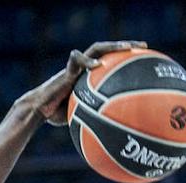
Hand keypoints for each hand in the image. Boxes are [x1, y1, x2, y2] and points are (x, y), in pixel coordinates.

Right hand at [19, 41, 145, 125]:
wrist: (39, 110)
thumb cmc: (60, 115)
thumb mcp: (86, 117)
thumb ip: (101, 117)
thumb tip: (122, 133)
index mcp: (91, 76)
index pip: (112, 60)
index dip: (127, 59)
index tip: (145, 59)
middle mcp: (86, 68)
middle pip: (108, 50)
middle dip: (126, 46)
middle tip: (144, 46)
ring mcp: (76, 67)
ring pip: (95, 49)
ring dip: (112, 47)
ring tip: (127, 48)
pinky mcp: (66, 71)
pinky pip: (76, 60)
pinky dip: (87, 62)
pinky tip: (98, 65)